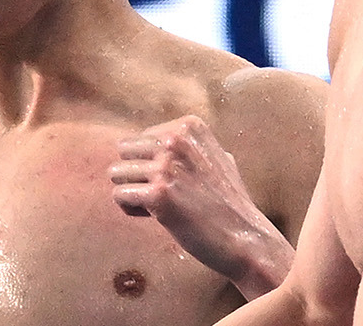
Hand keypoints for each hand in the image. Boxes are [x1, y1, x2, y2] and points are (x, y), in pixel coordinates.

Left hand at [110, 115, 288, 292]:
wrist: (245, 237)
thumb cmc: (228, 201)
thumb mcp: (217, 155)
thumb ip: (188, 145)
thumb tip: (158, 138)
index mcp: (188, 126)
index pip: (140, 137)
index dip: (151, 162)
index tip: (176, 180)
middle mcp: (175, 139)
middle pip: (124, 151)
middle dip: (137, 174)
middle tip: (162, 193)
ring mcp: (166, 166)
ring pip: (117, 173)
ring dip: (133, 192)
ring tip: (159, 205)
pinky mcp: (158, 194)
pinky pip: (119, 196)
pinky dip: (132, 209)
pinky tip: (155, 216)